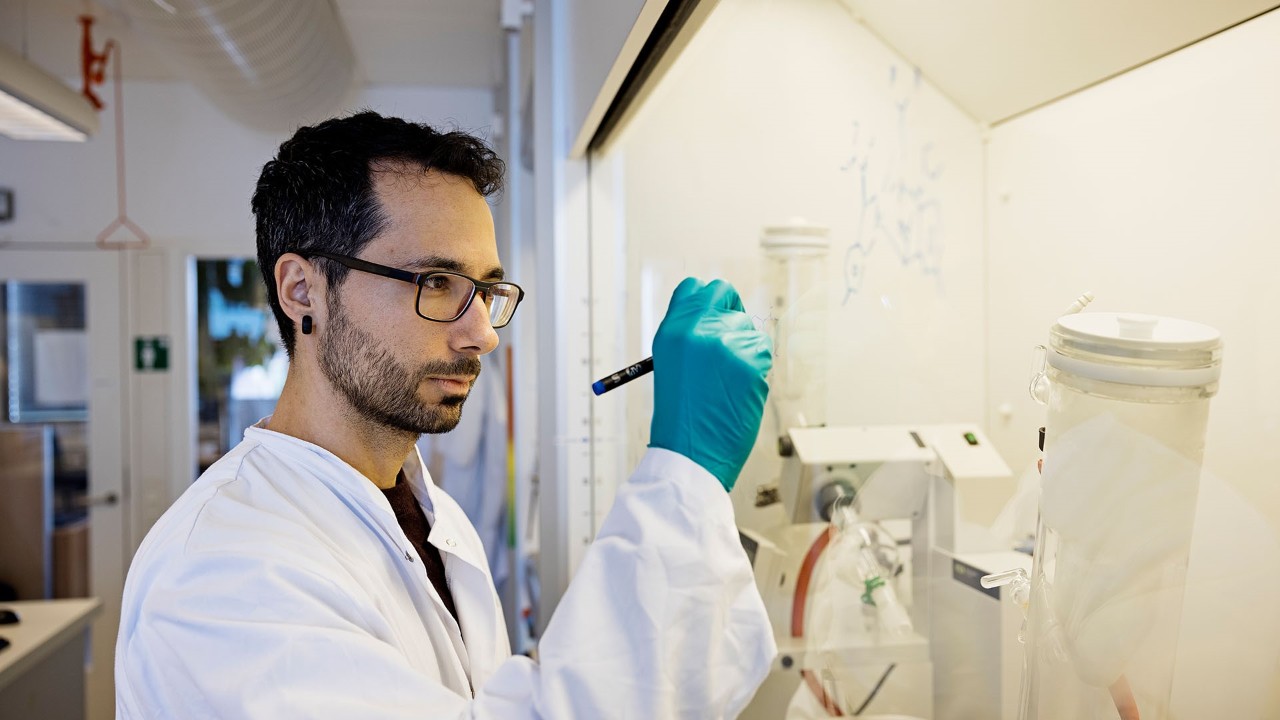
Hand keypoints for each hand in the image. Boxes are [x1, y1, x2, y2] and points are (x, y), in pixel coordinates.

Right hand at [649, 278, 771, 490]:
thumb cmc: (681, 417)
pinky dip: (755, 369)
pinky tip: (739, 391)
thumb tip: (718, 316)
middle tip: (729, 341)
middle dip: (730, 314)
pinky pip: (761, 352)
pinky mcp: (751, 359)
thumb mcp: (672, 365)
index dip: (708, 299)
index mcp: (672, 331)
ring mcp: (726, 342)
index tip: (714, 313)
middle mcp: (697, 329)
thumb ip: (691, 335)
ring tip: (726, 383)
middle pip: (725, 295)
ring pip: (748, 328)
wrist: (691, 454)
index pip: (694, 288)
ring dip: (743, 349)